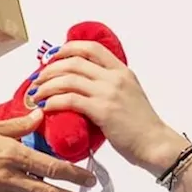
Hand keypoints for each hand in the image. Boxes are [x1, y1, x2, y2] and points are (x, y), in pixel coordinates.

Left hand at [27, 40, 181, 172]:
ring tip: (36, 94)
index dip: (68, 48)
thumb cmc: (141, 125)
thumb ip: (109, 86)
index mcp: (122, 71)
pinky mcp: (103, 111)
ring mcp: (109, 93)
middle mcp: (115, 77)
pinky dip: (53, 101)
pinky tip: (45, 107)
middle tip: (37, 79)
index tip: (53, 57)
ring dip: (47, 85)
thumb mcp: (129, 94)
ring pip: (68, 79)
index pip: (92, 48)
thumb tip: (82, 87)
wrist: (155, 144)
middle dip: (50, 69)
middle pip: (74, 62)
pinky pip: (70, 100)